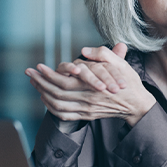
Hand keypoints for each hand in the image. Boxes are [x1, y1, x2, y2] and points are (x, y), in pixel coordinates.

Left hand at [25, 43, 156, 126]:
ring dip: (43, 94)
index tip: (38, 66)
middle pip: (56, 93)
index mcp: (93, 86)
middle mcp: (87, 100)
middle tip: (29, 73)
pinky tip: (46, 99)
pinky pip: (64, 115)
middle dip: (40, 82)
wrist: (137, 104)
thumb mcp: (121, 63)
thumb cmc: (129, 82)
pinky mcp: (87, 116)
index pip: (64, 81)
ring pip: (57, 105)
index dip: (48, 74)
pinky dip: (51, 108)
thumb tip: (84, 50)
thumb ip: (103, 54)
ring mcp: (86, 110)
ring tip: (35, 84)